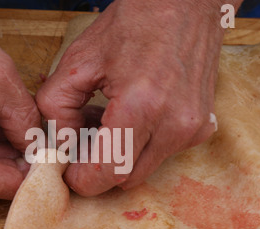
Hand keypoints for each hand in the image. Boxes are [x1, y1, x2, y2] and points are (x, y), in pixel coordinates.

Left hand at [36, 0, 241, 195]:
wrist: (187, 4)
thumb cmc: (134, 22)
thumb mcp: (79, 59)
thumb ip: (57, 108)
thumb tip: (60, 145)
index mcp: (141, 105)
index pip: (107, 171)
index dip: (82, 180)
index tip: (68, 171)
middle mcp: (174, 124)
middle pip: (125, 178)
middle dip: (97, 169)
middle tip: (81, 142)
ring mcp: (192, 128)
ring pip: (143, 169)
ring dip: (119, 158)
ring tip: (106, 122)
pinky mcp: (202, 128)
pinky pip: (161, 154)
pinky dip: (140, 146)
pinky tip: (130, 118)